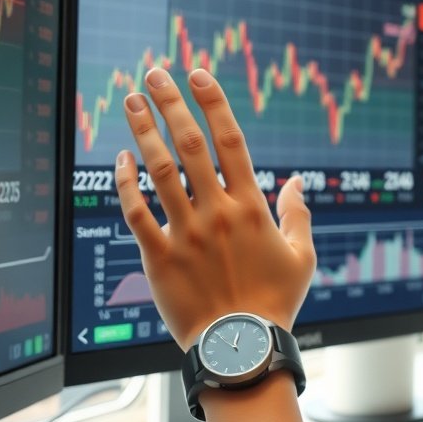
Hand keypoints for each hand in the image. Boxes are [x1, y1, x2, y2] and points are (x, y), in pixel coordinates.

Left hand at [114, 67, 314, 349]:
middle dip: (172, 104)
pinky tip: (120, 160)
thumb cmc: (275, 304)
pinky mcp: (159, 258)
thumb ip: (298, 215)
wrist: (241, 347)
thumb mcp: (302, 257)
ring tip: (133, 101)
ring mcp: (186, 234)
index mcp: (252, 208)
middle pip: (191, 146)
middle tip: (156, 73)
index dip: (213, 103)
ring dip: (144, 131)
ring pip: (159, 171)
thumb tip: (296, 182)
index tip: (198, 75)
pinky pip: (135, 212)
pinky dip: (125, 183)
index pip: (231, 141)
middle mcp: (217, 213)